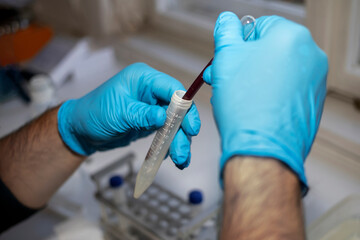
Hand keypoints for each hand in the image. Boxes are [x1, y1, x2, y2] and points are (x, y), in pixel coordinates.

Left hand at [58, 63, 200, 168]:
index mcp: (143, 79)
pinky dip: (169, 144)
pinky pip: (166, 132)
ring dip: (178, 141)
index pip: (172, 89)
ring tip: (179, 159)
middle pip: (177, 108)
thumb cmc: (93, 114)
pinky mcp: (151, 122)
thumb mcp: (118, 113)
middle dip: (182, 130)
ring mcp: (152, 107)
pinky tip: (168, 156)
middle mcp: (150, 91)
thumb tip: (163, 117)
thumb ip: (142, 114)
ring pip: (174, 123)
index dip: (185, 107)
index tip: (190, 126)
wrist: (82, 131)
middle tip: (182, 150)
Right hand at [203, 12, 327, 191]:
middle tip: (227, 77)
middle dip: (245, 62)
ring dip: (255, 78)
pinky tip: (254, 107)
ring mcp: (314, 81)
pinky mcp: (312, 102)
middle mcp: (311, 56)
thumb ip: (227, 32)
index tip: (229, 59)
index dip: (239, 43)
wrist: (262, 149)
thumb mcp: (226, 58)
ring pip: (278, 70)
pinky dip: (270, 94)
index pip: (260, 25)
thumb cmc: (246, 106)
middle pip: (270, 49)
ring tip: (238, 95)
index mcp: (292, 37)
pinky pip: (286, 89)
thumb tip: (227, 21)